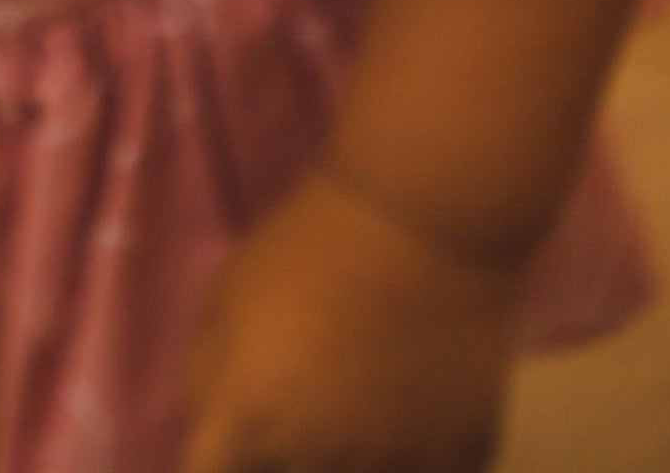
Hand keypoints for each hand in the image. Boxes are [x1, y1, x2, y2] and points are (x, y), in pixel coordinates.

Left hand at [183, 166, 522, 472]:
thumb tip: (214, 419)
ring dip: (351, 453)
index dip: (223, 455)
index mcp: (249, 419)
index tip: (236, 436)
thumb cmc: (310, 245)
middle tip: (306, 391)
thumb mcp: (228, 290)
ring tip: (364, 396)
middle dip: (283, 452)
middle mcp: (314, 461)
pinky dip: (420, 452)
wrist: (420, 222)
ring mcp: (390, 467)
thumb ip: (210, 369)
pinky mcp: (459, 460)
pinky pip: (427, 472)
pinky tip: (420, 407)